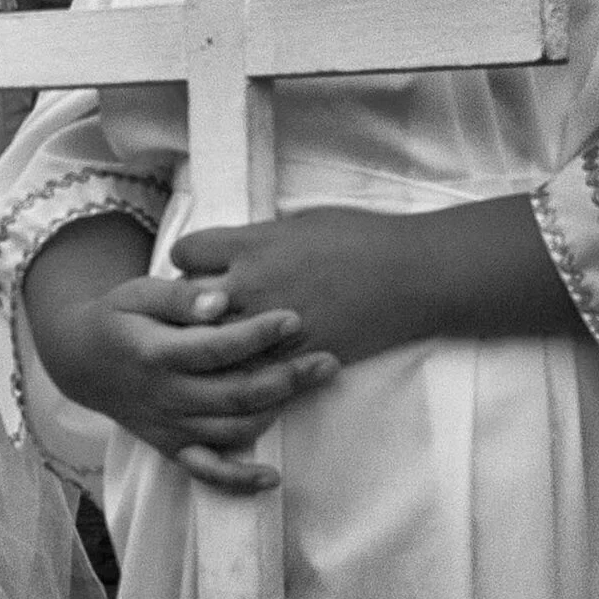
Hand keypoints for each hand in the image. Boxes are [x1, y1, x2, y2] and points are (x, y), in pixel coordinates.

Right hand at [40, 274, 338, 494]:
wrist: (81, 360)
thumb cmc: (119, 317)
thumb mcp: (137, 293)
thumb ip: (179, 296)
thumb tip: (220, 302)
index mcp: (154, 354)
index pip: (213, 349)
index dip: (256, 335)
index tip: (294, 317)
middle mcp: (163, 396)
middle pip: (234, 394)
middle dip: (287, 377)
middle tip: (327, 358)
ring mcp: (168, 426)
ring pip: (231, 429)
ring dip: (278, 412)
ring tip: (316, 382)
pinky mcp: (171, 446)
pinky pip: (206, 472)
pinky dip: (237, 480)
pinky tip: (272, 478)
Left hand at [171, 207, 425, 366]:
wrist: (411, 275)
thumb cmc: (362, 238)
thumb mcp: (302, 222)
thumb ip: (260, 238)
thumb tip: (235, 250)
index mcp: (253, 245)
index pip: (186, 253)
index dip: (188, 261)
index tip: (199, 268)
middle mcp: (252, 285)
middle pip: (186, 303)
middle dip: (187, 308)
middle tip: (198, 311)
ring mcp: (270, 327)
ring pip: (211, 346)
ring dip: (210, 345)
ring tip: (217, 344)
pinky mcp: (294, 359)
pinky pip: (250, 375)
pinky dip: (243, 374)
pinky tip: (248, 370)